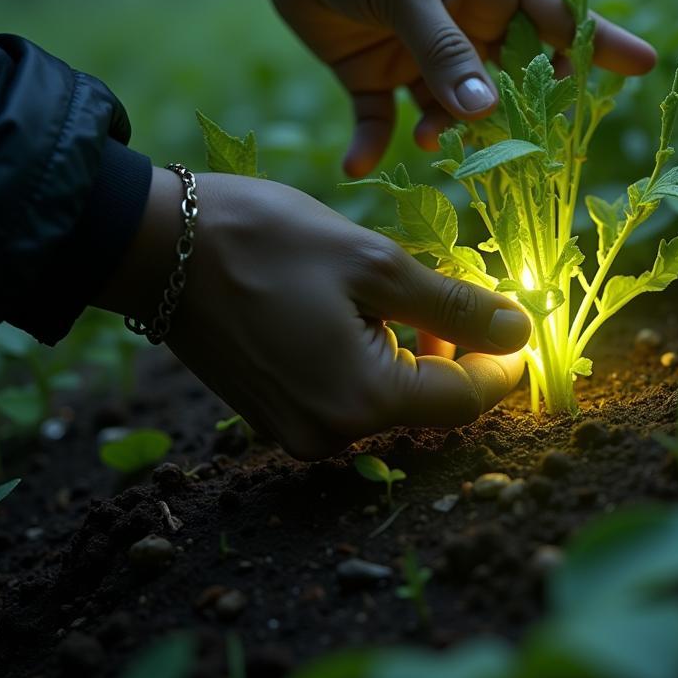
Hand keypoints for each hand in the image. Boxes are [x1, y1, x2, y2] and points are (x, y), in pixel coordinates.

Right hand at [96, 168, 529, 459]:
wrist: (157, 245)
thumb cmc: (267, 242)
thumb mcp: (374, 264)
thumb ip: (453, 307)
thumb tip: (520, 331)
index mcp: (361, 401)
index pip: (465, 401)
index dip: (503, 363)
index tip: (517, 319)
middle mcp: (330, 435)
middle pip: (427, 403)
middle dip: (455, 351)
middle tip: (457, 288)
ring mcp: (296, 429)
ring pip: (388, 397)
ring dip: (412, 351)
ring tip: (405, 290)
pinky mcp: (275, 412)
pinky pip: (347, 394)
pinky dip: (370, 358)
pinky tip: (362, 310)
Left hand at [265, 0, 656, 176]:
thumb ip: (442, 48)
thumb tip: (484, 111)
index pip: (556, 20)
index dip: (599, 45)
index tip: (644, 67)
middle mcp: (467, 26)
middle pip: (509, 82)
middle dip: (510, 117)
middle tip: (513, 151)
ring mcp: (425, 57)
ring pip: (452, 112)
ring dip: (442, 132)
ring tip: (425, 140)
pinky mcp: (379, 78)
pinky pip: (386, 122)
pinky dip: (373, 144)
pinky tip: (355, 164)